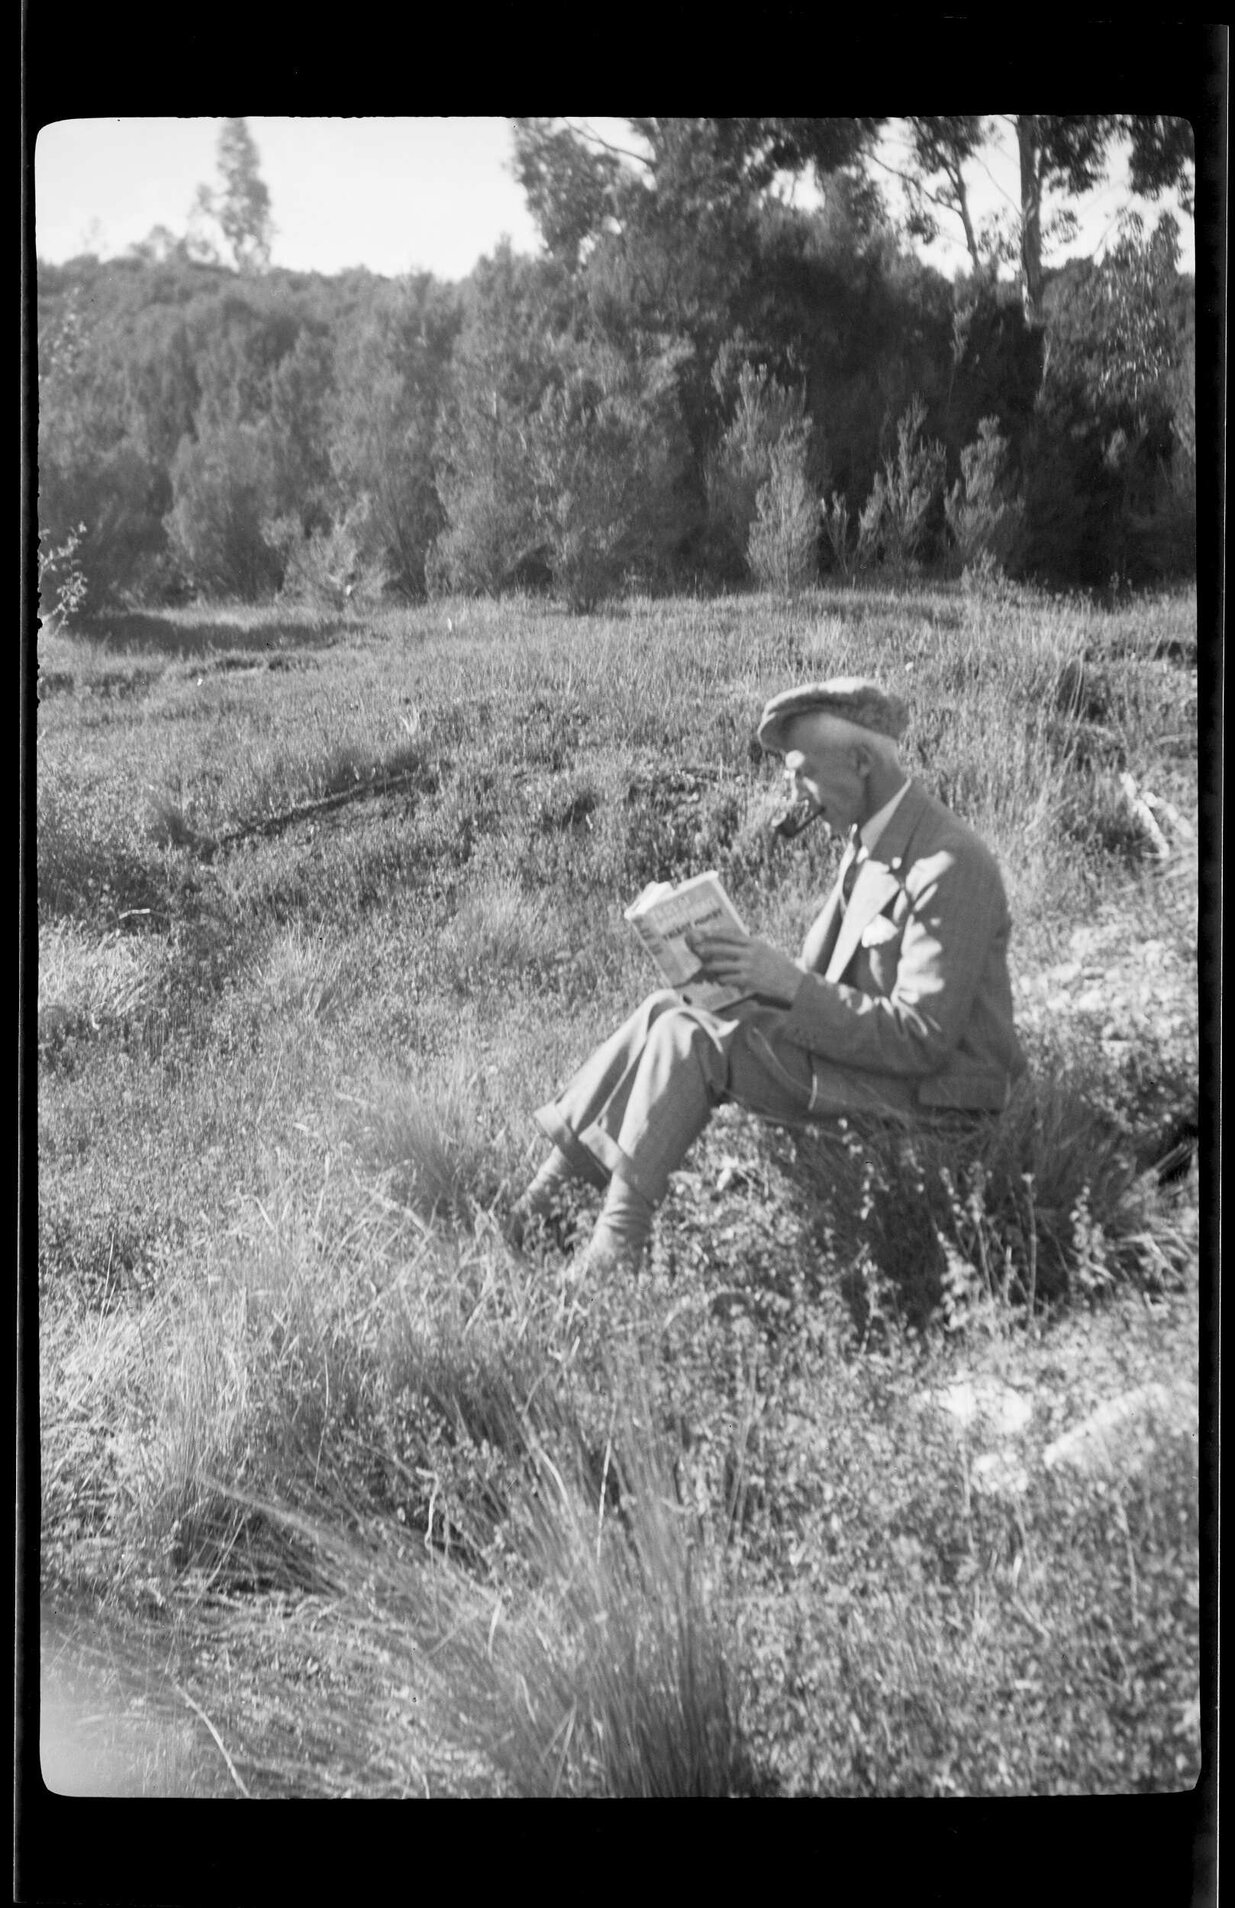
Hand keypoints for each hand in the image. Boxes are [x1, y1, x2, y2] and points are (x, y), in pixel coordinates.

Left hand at [686, 927, 802, 1005]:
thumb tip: (734, 943)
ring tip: (707, 968)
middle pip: (722, 948)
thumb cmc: (779, 965)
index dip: (716, 933)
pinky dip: (722, 979)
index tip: (705, 932)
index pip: (731, 935)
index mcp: (755, 943)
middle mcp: (750, 953)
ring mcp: (748, 967)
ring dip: (712, 967)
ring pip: (722, 965)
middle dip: (708, 949)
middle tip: (698, 949)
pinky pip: (728, 978)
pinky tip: (720, 980)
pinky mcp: (748, 980)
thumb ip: (751, 946)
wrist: (791, 981)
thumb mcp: (766, 950)